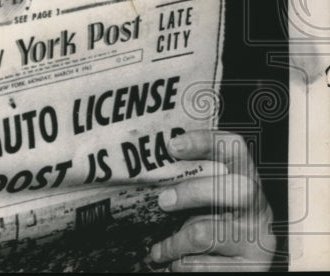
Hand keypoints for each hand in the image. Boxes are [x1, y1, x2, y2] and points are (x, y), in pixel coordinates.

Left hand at [148, 130, 275, 271]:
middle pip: (236, 189)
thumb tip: (145, 169)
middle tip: (163, 201)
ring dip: (173, 243)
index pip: (235, 149)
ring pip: (206, 234)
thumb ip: (188, 181)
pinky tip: (176, 264)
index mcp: (245, 179)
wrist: (237, 267)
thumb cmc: (213, 223)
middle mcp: (258, 207)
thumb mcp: (206, 199)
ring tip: (158, 251)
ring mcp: (258, 238)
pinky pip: (205, 265)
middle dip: (193, 192)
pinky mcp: (252, 267)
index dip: (206, 142)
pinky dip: (184, 265)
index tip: (172, 145)